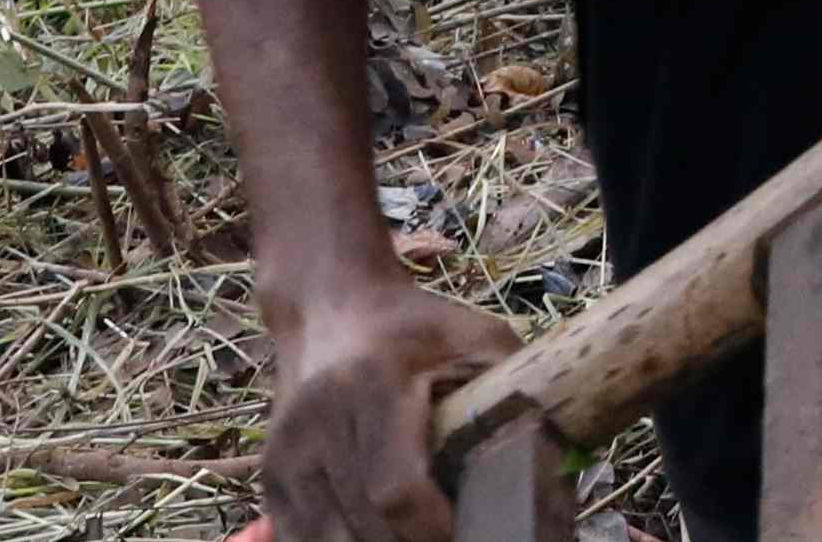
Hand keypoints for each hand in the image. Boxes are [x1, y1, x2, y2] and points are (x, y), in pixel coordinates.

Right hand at [255, 268, 517, 541]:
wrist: (331, 304)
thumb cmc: (417, 327)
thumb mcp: (477, 338)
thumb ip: (511, 389)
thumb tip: (551, 460)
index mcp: (372, 385)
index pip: (397, 489)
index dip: (435, 529)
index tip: (472, 534)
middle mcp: (319, 423)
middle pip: (365, 527)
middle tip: (456, 538)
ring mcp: (286, 454)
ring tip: (421, 538)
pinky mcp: (270, 476)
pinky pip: (298, 539)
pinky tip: (378, 536)